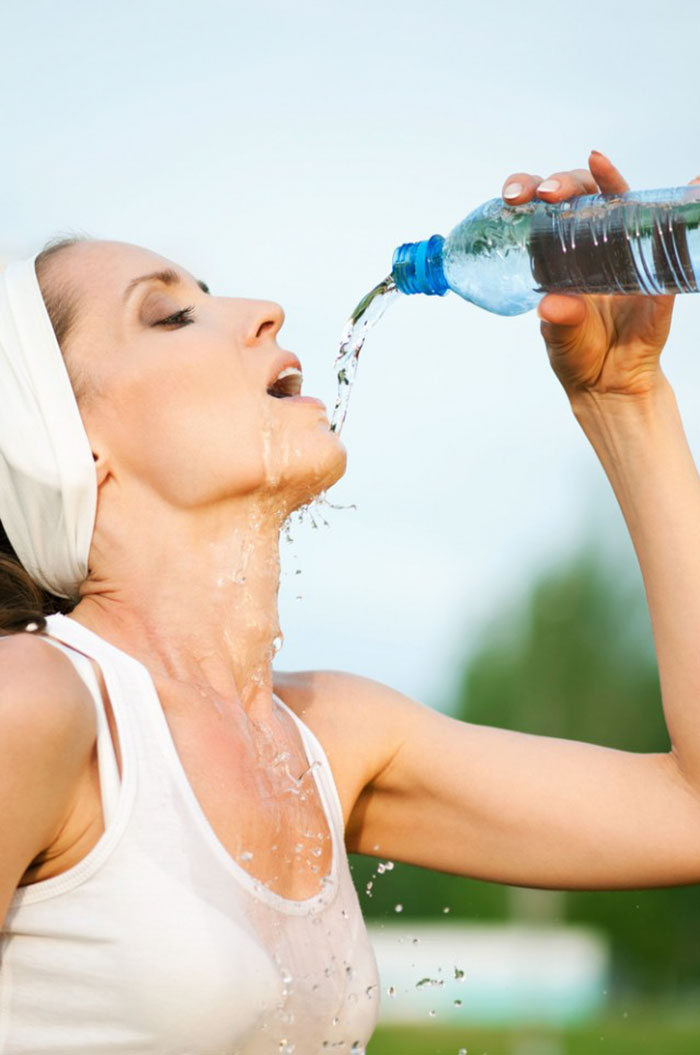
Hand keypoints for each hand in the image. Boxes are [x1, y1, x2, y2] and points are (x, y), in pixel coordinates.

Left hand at [501, 151, 699, 405]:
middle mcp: (589, 243)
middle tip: (551, 193)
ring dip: (610, 179)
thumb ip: (560, 321)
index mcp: (556, 255)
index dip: (529, 191)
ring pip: (619, 200)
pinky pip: (668, 231)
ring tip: (597, 163)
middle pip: (579, 194)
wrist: (612, 382)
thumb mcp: (562, 339)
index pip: (541, 211)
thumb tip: (553, 304)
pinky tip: (691, 183)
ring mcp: (624, 248)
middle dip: (563, 183)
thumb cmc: (578, 355)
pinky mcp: (656, 263)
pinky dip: (681, 204)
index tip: (516, 196)